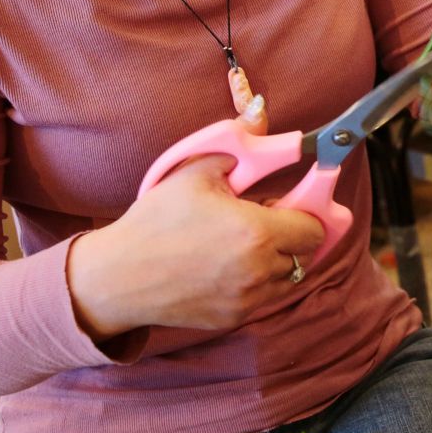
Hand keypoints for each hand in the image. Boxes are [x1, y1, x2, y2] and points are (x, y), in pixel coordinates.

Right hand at [67, 155, 323, 338]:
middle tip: (265, 221)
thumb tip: (262, 114)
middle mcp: (258, 271)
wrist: (117, 276)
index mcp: (256, 233)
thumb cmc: (155, 221)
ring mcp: (247, 300)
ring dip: (279, 260)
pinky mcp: (232, 319)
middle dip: (293, 236)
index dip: (308, 214)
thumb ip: (239, 146)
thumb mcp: (196, 172)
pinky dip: (258, 282)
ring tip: (245, 243)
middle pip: (305, 255)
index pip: (315, 229)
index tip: (292, 204)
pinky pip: (264, 298)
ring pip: (287, 279)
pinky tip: (229, 265)